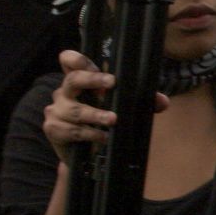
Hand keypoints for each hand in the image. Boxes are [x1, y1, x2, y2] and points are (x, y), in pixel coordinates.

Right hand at [43, 50, 167, 164]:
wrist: (87, 155)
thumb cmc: (103, 124)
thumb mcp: (124, 110)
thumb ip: (143, 103)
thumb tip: (162, 101)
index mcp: (79, 82)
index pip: (69, 61)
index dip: (77, 59)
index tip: (95, 64)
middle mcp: (64, 92)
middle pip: (72, 79)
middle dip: (93, 79)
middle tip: (112, 83)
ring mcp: (56, 110)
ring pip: (75, 110)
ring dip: (96, 114)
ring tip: (113, 120)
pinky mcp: (53, 129)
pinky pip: (72, 130)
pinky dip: (90, 133)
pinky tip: (103, 137)